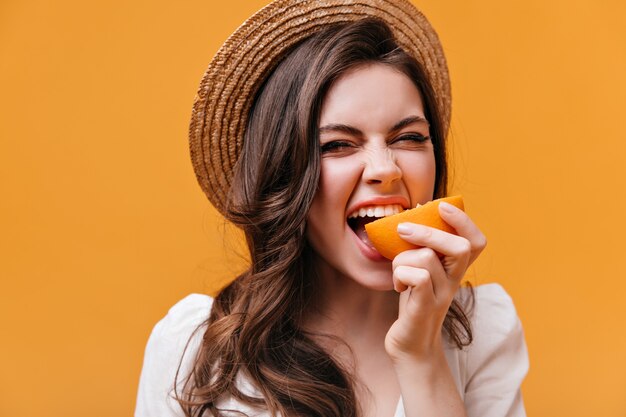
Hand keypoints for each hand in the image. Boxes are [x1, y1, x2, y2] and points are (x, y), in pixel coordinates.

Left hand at [384, 201, 486, 360]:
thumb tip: (417, 208)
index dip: (464, 220)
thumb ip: (422, 245)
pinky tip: (398, 285)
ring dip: (402, 258)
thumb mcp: (420, 270)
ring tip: (398, 272)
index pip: (476, 242)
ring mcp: (441, 295)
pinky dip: (400, 274)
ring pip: (426, 257)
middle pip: (460, 247)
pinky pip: (417, 277)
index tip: (441, 206)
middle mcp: (453, 281)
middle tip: (403, 228)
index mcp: (454, 270)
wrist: (410, 346)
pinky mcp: (424, 307)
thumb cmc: (412, 303)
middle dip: (429, 231)